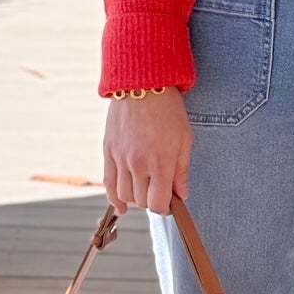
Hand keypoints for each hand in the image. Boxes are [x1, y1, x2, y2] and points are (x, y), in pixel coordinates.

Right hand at [103, 91, 192, 216]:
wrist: (142, 84)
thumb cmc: (168, 110)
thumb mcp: (184, 139)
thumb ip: (182, 171)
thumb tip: (182, 195)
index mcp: (161, 162)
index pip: (158, 203)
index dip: (165, 208)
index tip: (170, 204)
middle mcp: (138, 164)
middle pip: (142, 201)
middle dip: (152, 201)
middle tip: (160, 191)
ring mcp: (120, 158)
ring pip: (124, 195)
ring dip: (135, 198)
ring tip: (145, 189)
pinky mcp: (108, 151)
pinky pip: (108, 183)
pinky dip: (114, 198)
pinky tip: (121, 206)